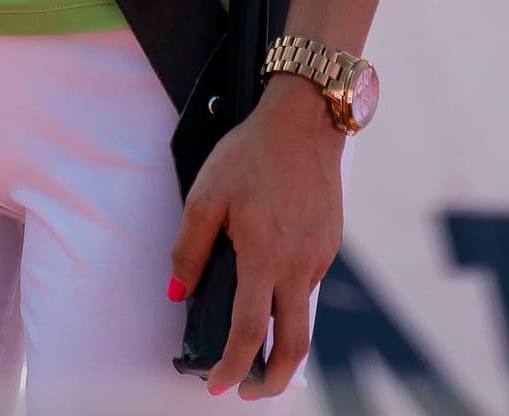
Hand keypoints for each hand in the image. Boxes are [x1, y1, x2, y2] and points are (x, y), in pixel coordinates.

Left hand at [169, 74, 344, 398]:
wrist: (304, 120)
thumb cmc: (251, 153)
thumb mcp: (206, 195)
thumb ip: (189, 249)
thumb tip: (177, 293)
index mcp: (264, 258)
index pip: (247, 334)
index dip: (232, 368)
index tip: (218, 387)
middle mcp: (298, 266)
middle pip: (293, 347)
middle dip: (273, 381)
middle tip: (250, 391)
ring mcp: (320, 257)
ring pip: (303, 314)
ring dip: (282, 338)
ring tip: (256, 338)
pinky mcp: (331, 243)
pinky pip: (310, 282)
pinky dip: (291, 296)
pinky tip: (272, 278)